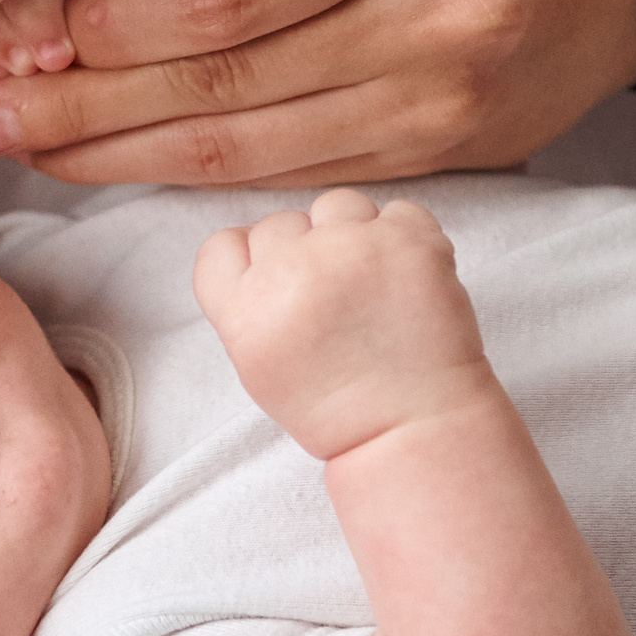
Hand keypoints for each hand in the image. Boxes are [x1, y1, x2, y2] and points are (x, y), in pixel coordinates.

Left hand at [0, 0, 635, 185]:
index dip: (108, 29)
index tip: (18, 35)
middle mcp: (438, 18)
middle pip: (222, 85)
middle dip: (80, 109)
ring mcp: (450, 103)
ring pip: (248, 151)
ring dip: (117, 157)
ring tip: (17, 150)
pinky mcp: (451, 158)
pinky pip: (294, 170)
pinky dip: (196, 171)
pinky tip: (119, 163)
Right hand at [191, 190, 493, 459]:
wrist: (412, 430)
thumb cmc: (336, 406)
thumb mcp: (257, 365)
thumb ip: (248, 301)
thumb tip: (263, 247)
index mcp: (245, 308)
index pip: (223, 245)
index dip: (250, 261)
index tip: (276, 284)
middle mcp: (291, 269)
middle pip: (279, 223)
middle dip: (302, 253)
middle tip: (333, 300)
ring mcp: (352, 248)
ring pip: (336, 206)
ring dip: (351, 234)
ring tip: (372, 285)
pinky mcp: (409, 240)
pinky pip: (397, 210)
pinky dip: (403, 238)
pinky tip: (405, 280)